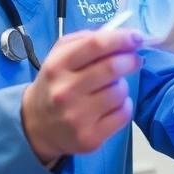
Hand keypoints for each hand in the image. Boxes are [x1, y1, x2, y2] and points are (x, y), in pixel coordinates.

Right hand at [21, 29, 142, 164]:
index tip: (137, 37)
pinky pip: (123, 114)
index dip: (121, 38)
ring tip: (112, 86)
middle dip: (130, 60)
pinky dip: (124, 106)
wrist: (36, 125)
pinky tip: (112, 105)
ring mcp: (77, 117)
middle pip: (112, 68)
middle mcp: (65, 91)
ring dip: (122, 85)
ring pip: (120, 92)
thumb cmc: (55, 82)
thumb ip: (86, 40)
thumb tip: (121, 35)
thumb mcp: (60, 55)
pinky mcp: (90, 138)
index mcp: (57, 65)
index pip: (96, 45)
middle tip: (134, 59)